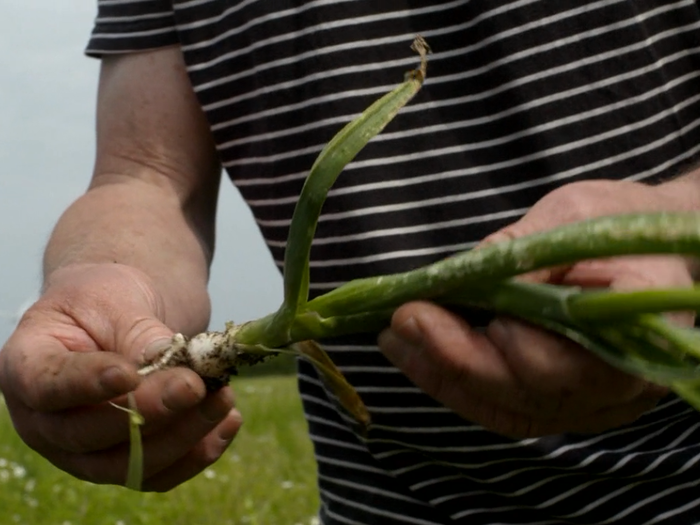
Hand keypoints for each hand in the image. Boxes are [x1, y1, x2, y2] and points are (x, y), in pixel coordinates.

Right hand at [0, 263, 240, 490]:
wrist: (117, 315)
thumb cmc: (104, 301)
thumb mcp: (115, 299)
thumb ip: (138, 335)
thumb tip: (173, 366)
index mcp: (29, 367)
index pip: (48, 385)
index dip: (87, 383)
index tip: (129, 372)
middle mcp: (46, 420)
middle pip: (90, 434)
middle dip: (150, 412)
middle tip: (194, 386)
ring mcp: (82, 451)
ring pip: (129, 464)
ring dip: (182, 436)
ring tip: (223, 399)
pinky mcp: (124, 462)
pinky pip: (159, 474)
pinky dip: (197, 454)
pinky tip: (228, 424)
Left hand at [379, 179, 693, 437]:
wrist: (646, 248)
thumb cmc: (618, 222)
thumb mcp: (574, 214)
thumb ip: (524, 249)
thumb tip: (464, 277)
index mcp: (638, 331)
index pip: (555, 360)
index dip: (487, 342)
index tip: (428, 307)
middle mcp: (619, 384)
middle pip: (522, 393)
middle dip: (450, 357)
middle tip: (399, 319)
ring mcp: (590, 402)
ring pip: (504, 408)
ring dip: (441, 376)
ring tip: (393, 339)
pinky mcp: (563, 401)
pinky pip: (502, 406)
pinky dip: (455, 385)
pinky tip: (416, 357)